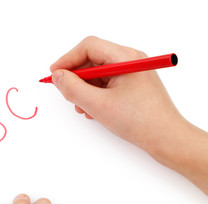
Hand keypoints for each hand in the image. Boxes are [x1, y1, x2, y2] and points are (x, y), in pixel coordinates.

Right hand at [50, 36, 181, 153]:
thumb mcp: (98, 105)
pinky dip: (95, 95)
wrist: (167, 140)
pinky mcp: (132, 86)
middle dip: (76, 78)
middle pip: (93, 60)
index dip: (68, 59)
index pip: (89, 47)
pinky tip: (93, 110)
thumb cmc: (140, 121)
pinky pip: (107, 84)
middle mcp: (130, 61)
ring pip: (98, 74)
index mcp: (126, 58)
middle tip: (66, 93)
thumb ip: (73, 89)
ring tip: (82, 108)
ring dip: (85, 89)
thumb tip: (57, 77)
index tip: (54, 74)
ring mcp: (132, 74)